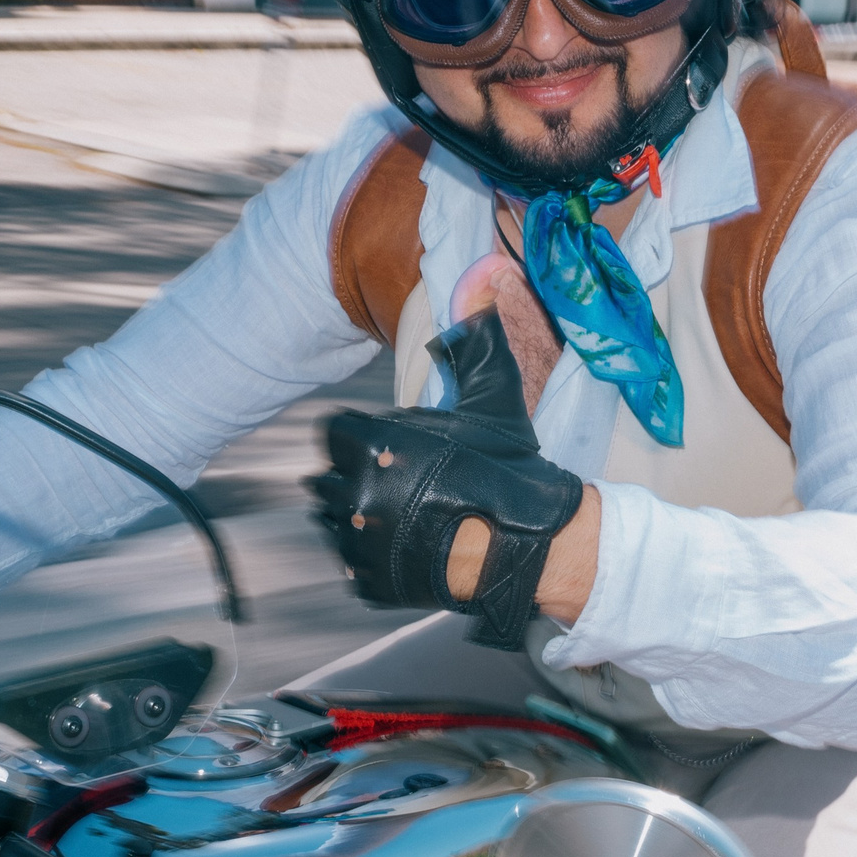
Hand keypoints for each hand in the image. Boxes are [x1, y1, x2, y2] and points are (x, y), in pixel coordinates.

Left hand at [310, 310, 586, 649]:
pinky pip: (350, 562)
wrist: (530, 545)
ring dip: (355, 514)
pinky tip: (405, 544)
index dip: (358, 434)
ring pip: (333, 520)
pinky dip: (369, 555)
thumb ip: (475, 341)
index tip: (385, 443)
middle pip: (326, 476)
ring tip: (400, 512)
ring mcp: (357, 544)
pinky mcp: (368, 583)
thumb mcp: (491, 399)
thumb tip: (485, 273)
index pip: (331, 432)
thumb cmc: (507, 470)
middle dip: (352, 473)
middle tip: (396, 479)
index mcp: (371, 445)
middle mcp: (353, 495)